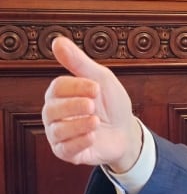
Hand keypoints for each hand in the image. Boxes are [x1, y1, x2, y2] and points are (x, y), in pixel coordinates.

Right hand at [42, 36, 141, 172]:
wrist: (126, 132)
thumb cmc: (112, 104)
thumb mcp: (101, 79)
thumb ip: (79, 62)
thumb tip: (57, 41)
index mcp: (60, 94)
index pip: (57, 87)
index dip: (76, 87)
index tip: (97, 88)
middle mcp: (54, 114)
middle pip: (52, 109)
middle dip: (74, 106)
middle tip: (93, 105)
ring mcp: (59, 135)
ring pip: (56, 131)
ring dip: (78, 125)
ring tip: (95, 121)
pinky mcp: (66, 153)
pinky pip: (64, 149)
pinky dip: (79, 142)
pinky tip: (93, 136)